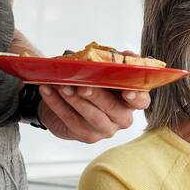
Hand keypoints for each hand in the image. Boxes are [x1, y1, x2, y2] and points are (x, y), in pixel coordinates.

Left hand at [36, 47, 152, 142]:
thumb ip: (117, 63)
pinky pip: (69, 119)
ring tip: (61, 85)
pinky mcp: (85, 135)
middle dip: (98, 96)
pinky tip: (47, 90)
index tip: (128, 91)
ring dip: (74, 99)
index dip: (137, 98)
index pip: (141, 102)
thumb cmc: (92, 83)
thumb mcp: (105, 71)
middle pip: (114, 110)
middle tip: (83, 86)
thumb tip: (128, 54)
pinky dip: (56, 103)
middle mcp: (121, 118)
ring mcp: (104, 130)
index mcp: (131, 101)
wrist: (68, 101)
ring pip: (91, 116)